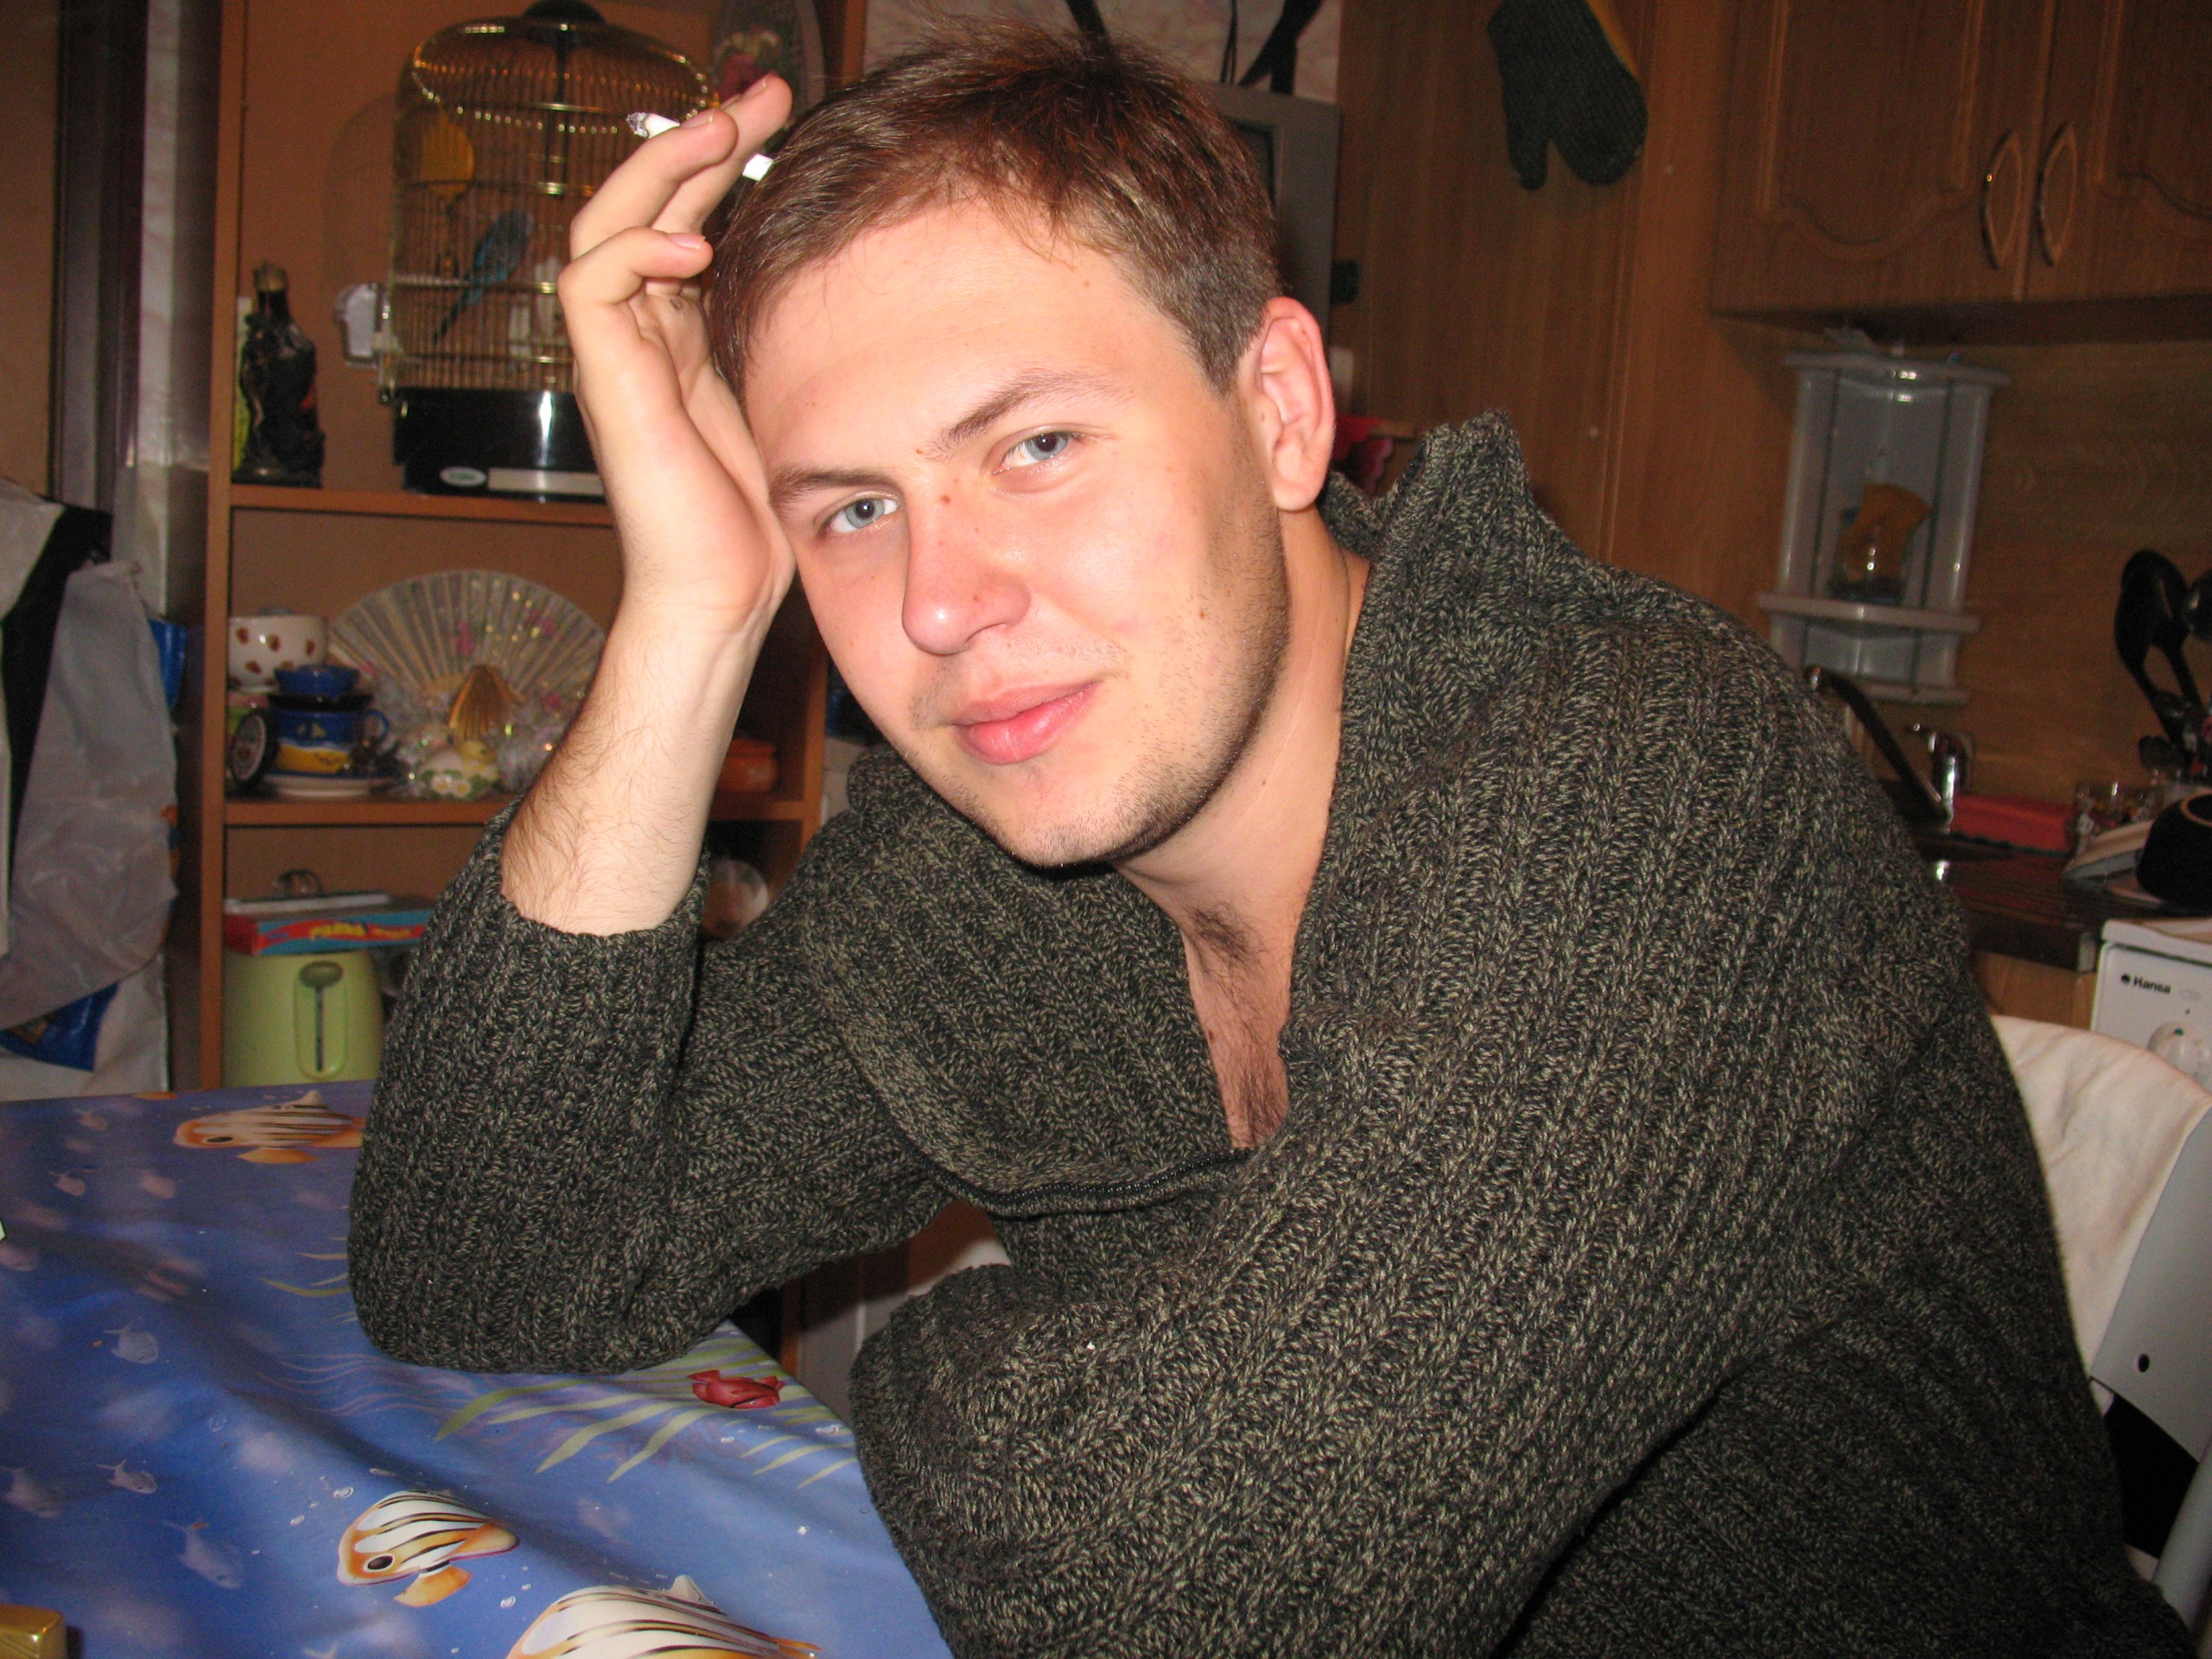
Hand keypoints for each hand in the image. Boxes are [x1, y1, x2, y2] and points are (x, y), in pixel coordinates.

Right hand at [560, 78, 796, 640]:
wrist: (722, 591)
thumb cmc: (759, 515)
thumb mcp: (790, 398)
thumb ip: (790, 336)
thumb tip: (850, 278)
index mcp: (680, 330)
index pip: (686, 213)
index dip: (725, 157)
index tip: (781, 111)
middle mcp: (640, 330)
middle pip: (644, 199)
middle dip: (698, 137)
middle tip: (760, 93)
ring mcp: (616, 353)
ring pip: (604, 222)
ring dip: (659, 170)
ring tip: (719, 133)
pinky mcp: (606, 380)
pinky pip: (590, 283)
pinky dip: (635, 248)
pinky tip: (691, 244)